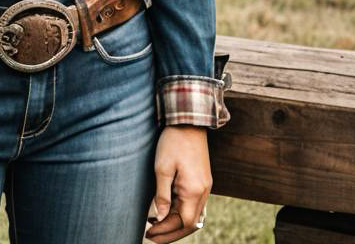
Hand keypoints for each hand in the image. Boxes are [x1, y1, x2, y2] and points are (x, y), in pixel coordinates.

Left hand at [144, 126, 210, 241]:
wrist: (189, 121)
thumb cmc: (173, 142)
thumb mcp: (162, 168)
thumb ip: (161, 196)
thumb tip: (158, 218)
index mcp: (194, 190)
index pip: (183, 222)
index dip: (166, 231)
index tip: (149, 233)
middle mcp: (203, 192)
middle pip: (190, 223)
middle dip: (171, 233)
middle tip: (152, 236)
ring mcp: (205, 186)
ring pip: (194, 216)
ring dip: (176, 224)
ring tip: (157, 227)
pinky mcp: (203, 181)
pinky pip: (195, 205)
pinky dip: (181, 212)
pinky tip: (168, 211)